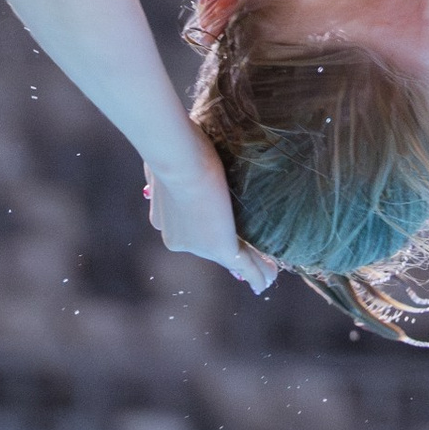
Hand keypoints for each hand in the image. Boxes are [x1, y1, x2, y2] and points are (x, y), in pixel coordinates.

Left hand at [142, 123, 277, 291]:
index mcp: (166, 220)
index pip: (194, 229)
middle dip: (233, 250)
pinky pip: (244, 265)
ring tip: (268, 272)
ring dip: (250, 266)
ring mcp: (200, 246)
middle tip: (255, 254)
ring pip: (230, 259)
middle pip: (212, 246)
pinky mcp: (220, 248)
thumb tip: (160, 167)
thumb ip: (164, 170)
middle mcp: (181, 239)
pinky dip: (257, 274)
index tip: (224, 228)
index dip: (212, 230)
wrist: (178, 159)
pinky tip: (268, 279)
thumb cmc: (172, 150)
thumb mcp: (166, 160)